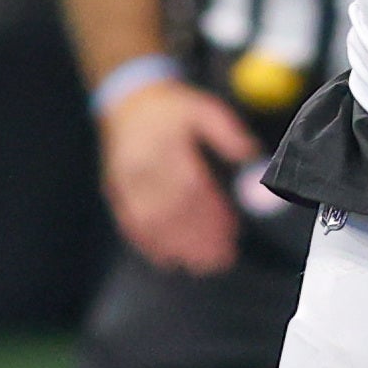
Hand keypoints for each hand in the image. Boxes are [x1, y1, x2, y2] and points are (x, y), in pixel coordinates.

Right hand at [98, 75, 258, 273]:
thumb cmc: (171, 109)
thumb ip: (228, 132)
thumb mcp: (204, 108)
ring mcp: (124, 182)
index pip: (190, 186)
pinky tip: (168, 260)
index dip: (211, 213)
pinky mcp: (115, 193)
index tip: (232, 231)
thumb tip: (251, 155)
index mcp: (165, 145)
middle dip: (198, 239)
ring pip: (150, 223)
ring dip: (176, 248)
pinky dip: (149, 246)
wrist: (128, 101)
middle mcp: (141, 166)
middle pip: (170, 210)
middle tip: (221, 259)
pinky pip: (129, 224)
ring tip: (201, 265)